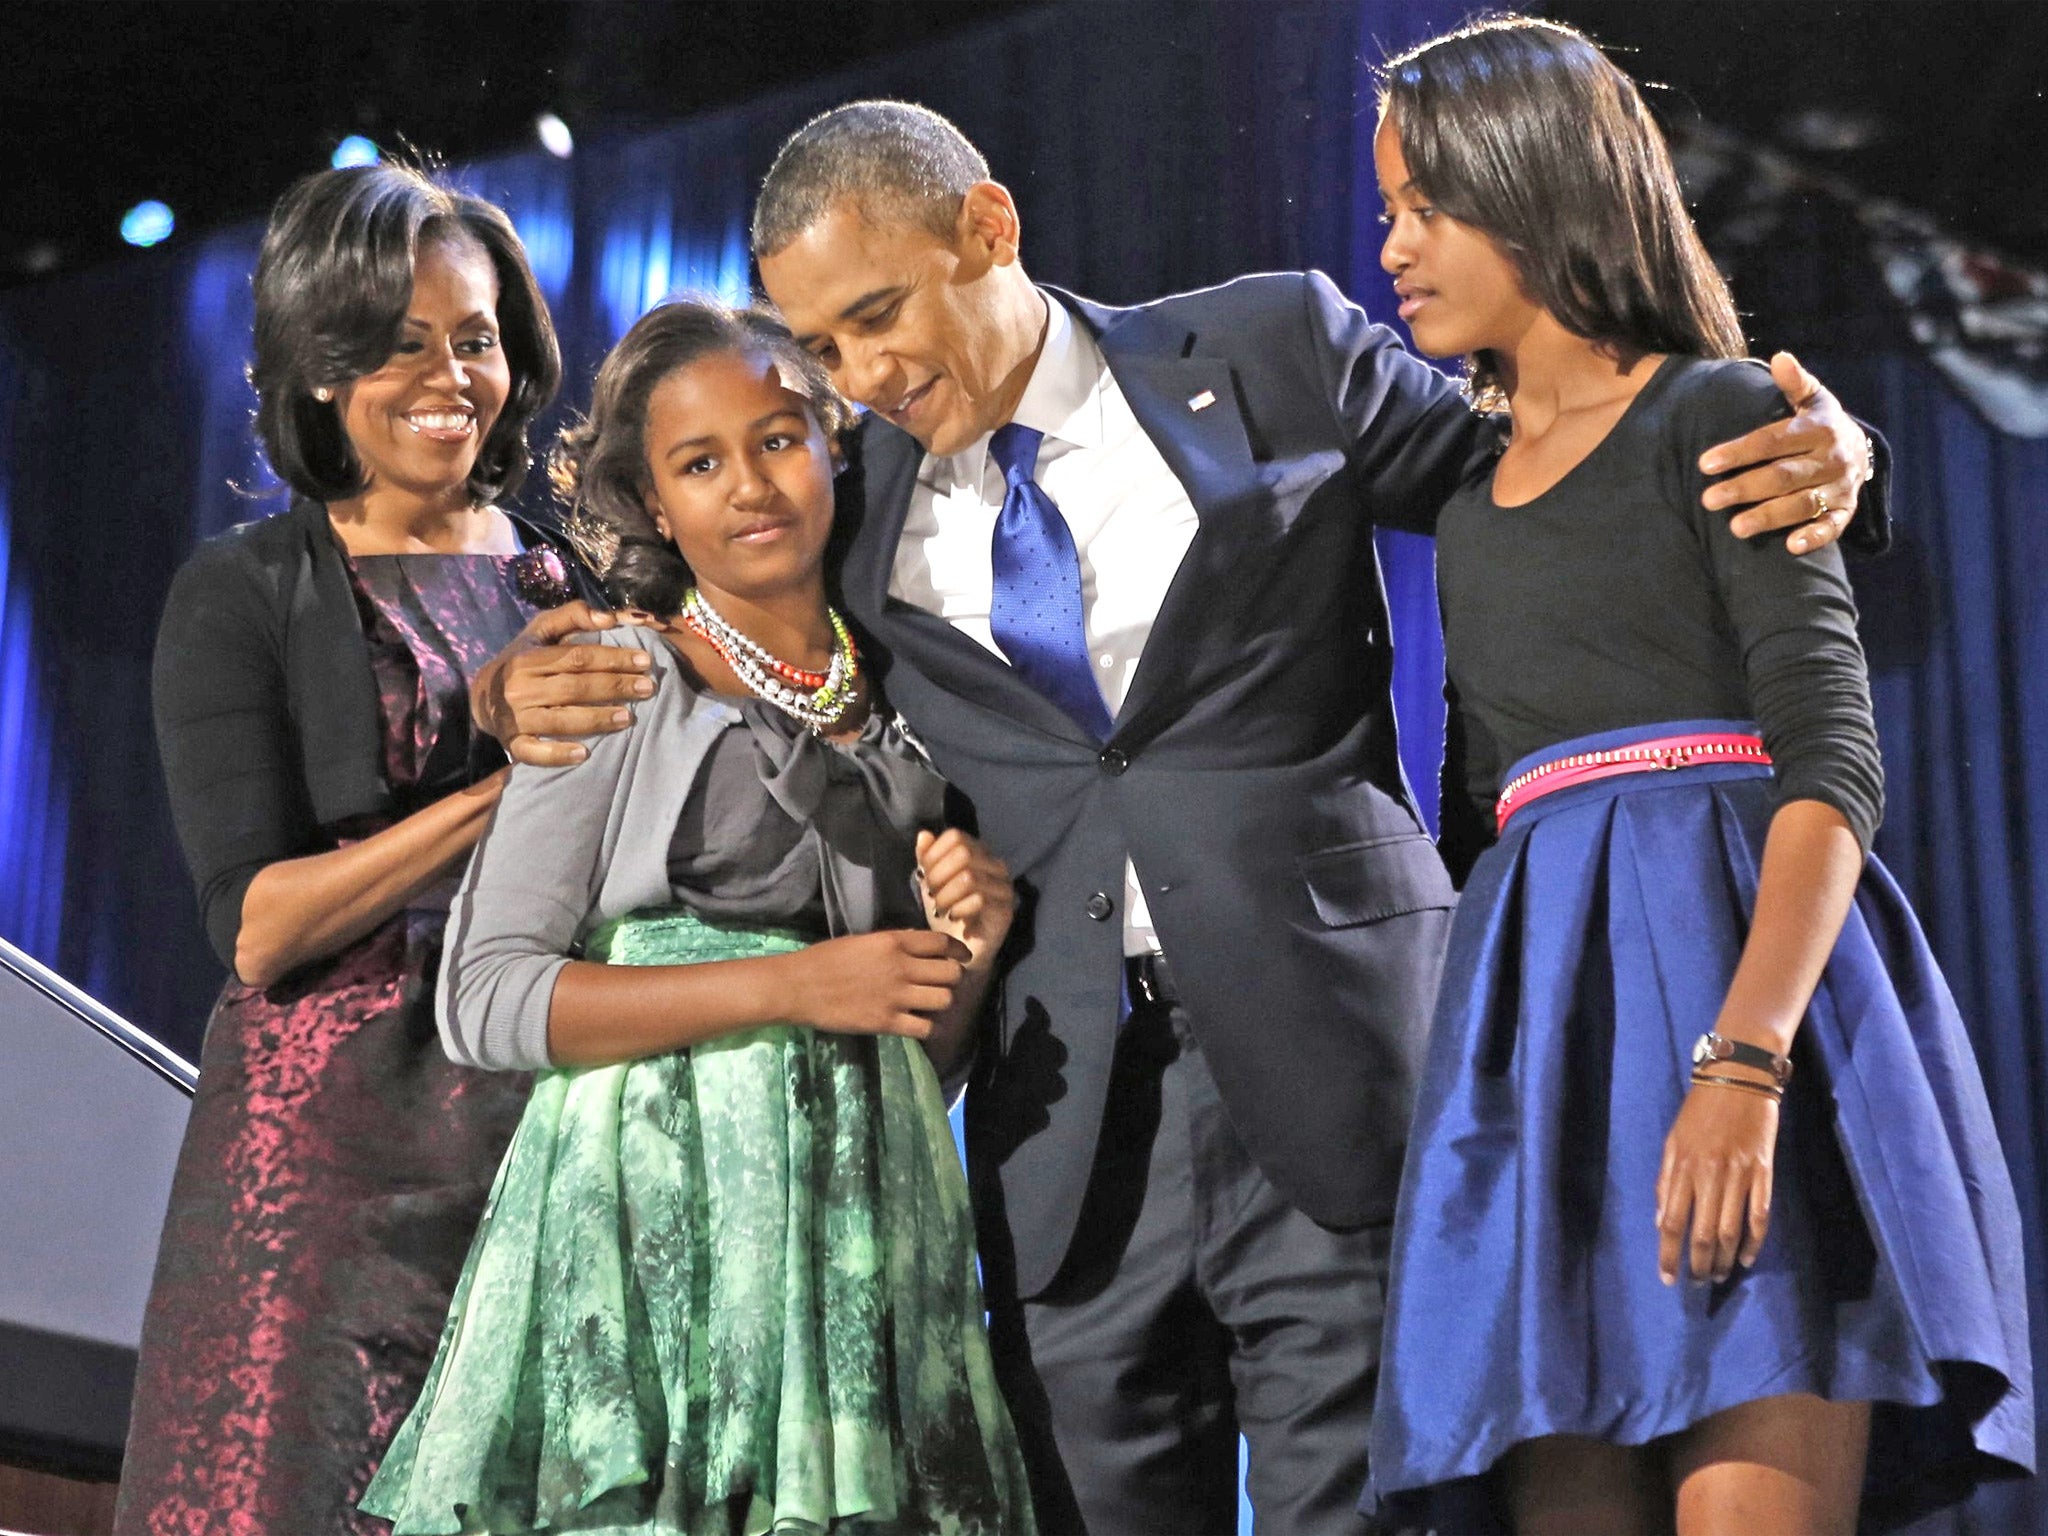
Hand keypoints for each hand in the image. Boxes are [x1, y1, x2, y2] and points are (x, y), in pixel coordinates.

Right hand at [470, 601, 654, 766]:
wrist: (481, 694)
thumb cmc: (523, 658)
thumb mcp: (542, 630)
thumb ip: (573, 616)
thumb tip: (609, 618)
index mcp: (529, 658)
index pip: (577, 657)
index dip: (612, 658)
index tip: (644, 661)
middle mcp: (520, 687)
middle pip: (574, 687)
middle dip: (614, 687)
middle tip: (647, 688)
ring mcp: (516, 718)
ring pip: (561, 719)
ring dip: (597, 719)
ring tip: (628, 718)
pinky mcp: (513, 743)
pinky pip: (534, 752)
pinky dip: (558, 754)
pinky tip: (584, 753)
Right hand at [785, 929, 971, 1038]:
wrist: (799, 986)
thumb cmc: (825, 959)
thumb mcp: (863, 941)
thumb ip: (894, 945)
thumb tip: (919, 952)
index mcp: (894, 942)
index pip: (941, 943)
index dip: (958, 950)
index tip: (963, 957)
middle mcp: (901, 967)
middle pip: (951, 973)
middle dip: (953, 978)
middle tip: (943, 984)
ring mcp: (896, 996)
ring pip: (944, 1000)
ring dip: (941, 1002)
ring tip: (930, 1004)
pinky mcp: (887, 1022)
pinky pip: (925, 1028)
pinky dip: (927, 1028)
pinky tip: (918, 1024)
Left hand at [915, 828, 1014, 969]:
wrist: (961, 952)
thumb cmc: (946, 914)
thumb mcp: (930, 883)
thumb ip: (927, 859)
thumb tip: (924, 834)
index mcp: (979, 853)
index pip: (955, 836)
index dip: (934, 854)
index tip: (923, 875)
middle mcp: (996, 865)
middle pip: (963, 853)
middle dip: (939, 875)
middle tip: (930, 894)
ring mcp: (1004, 887)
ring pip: (970, 877)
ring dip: (946, 895)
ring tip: (940, 908)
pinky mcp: (1005, 910)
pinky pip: (980, 900)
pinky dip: (959, 909)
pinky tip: (954, 917)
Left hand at [1655, 1076, 1778, 1285]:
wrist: (1739, 1079)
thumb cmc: (1700, 1110)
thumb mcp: (1673, 1141)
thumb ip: (1666, 1181)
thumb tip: (1662, 1221)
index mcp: (1684, 1167)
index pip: (1672, 1222)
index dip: (1669, 1254)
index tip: (1667, 1278)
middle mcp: (1711, 1176)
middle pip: (1702, 1232)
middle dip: (1697, 1264)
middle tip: (1696, 1283)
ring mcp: (1740, 1176)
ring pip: (1730, 1230)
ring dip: (1723, 1258)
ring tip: (1717, 1275)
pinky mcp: (1764, 1173)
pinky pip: (1760, 1215)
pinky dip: (1753, 1241)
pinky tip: (1744, 1258)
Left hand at [1698, 352, 1873, 554]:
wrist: (1861, 450)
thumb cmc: (1818, 424)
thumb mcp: (1811, 400)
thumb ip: (1794, 383)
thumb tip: (1779, 357)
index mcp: (1818, 428)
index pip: (1772, 441)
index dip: (1738, 452)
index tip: (1704, 464)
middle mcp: (1831, 458)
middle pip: (1783, 476)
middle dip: (1745, 488)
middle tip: (1709, 500)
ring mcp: (1840, 487)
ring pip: (1802, 504)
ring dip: (1769, 516)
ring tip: (1735, 528)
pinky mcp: (1846, 510)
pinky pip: (1833, 527)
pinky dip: (1814, 537)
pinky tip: (1790, 547)